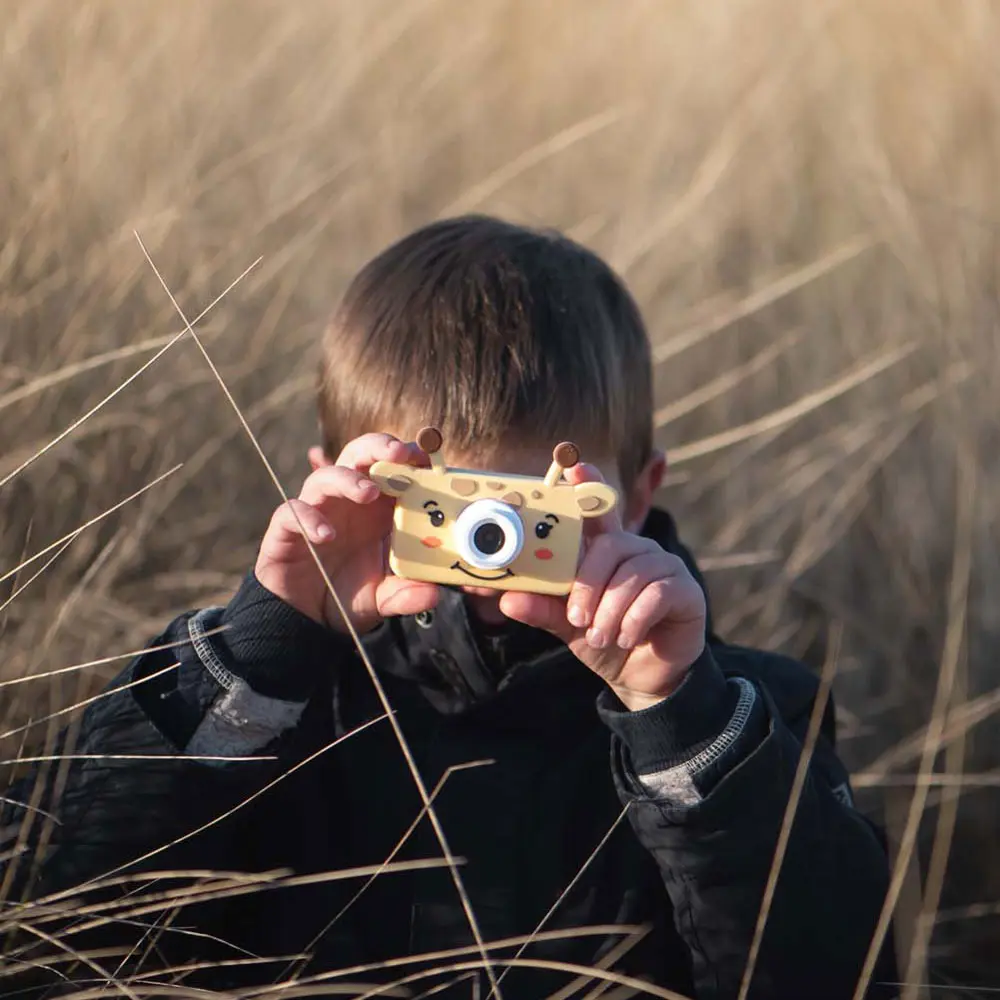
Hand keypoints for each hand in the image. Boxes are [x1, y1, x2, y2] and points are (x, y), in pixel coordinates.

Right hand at [254, 433, 438, 633]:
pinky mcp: (287, 529)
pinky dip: (309, 518)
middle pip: (359, 455)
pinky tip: (327, 535)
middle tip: (399, 454)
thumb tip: (433, 595)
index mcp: (377, 507)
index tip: (427, 455)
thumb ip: (407, 593)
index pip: (392, 466)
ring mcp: (317, 511)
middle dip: (379, 447)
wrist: (305, 617)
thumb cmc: (350, 593)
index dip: (408, 455)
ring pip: (325, 477)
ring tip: (368, 492)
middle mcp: (347, 501)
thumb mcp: (385, 597)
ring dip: (348, 479)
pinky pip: (292, 512)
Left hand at [500, 463, 706, 709]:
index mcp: (607, 551)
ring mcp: (665, 566)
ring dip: (611, 609)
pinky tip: (625, 638)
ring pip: (633, 573)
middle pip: (611, 545)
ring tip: (600, 638)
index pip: (597, 510)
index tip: (574, 466)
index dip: (588, 485)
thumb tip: (507, 599)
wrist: (640, 677)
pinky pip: (658, 593)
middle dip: (589, 583)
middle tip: (577, 618)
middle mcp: (637, 550)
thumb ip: (542, 608)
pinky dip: (635, 619)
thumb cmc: (602, 638)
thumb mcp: (566, 624)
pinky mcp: (686, 590)